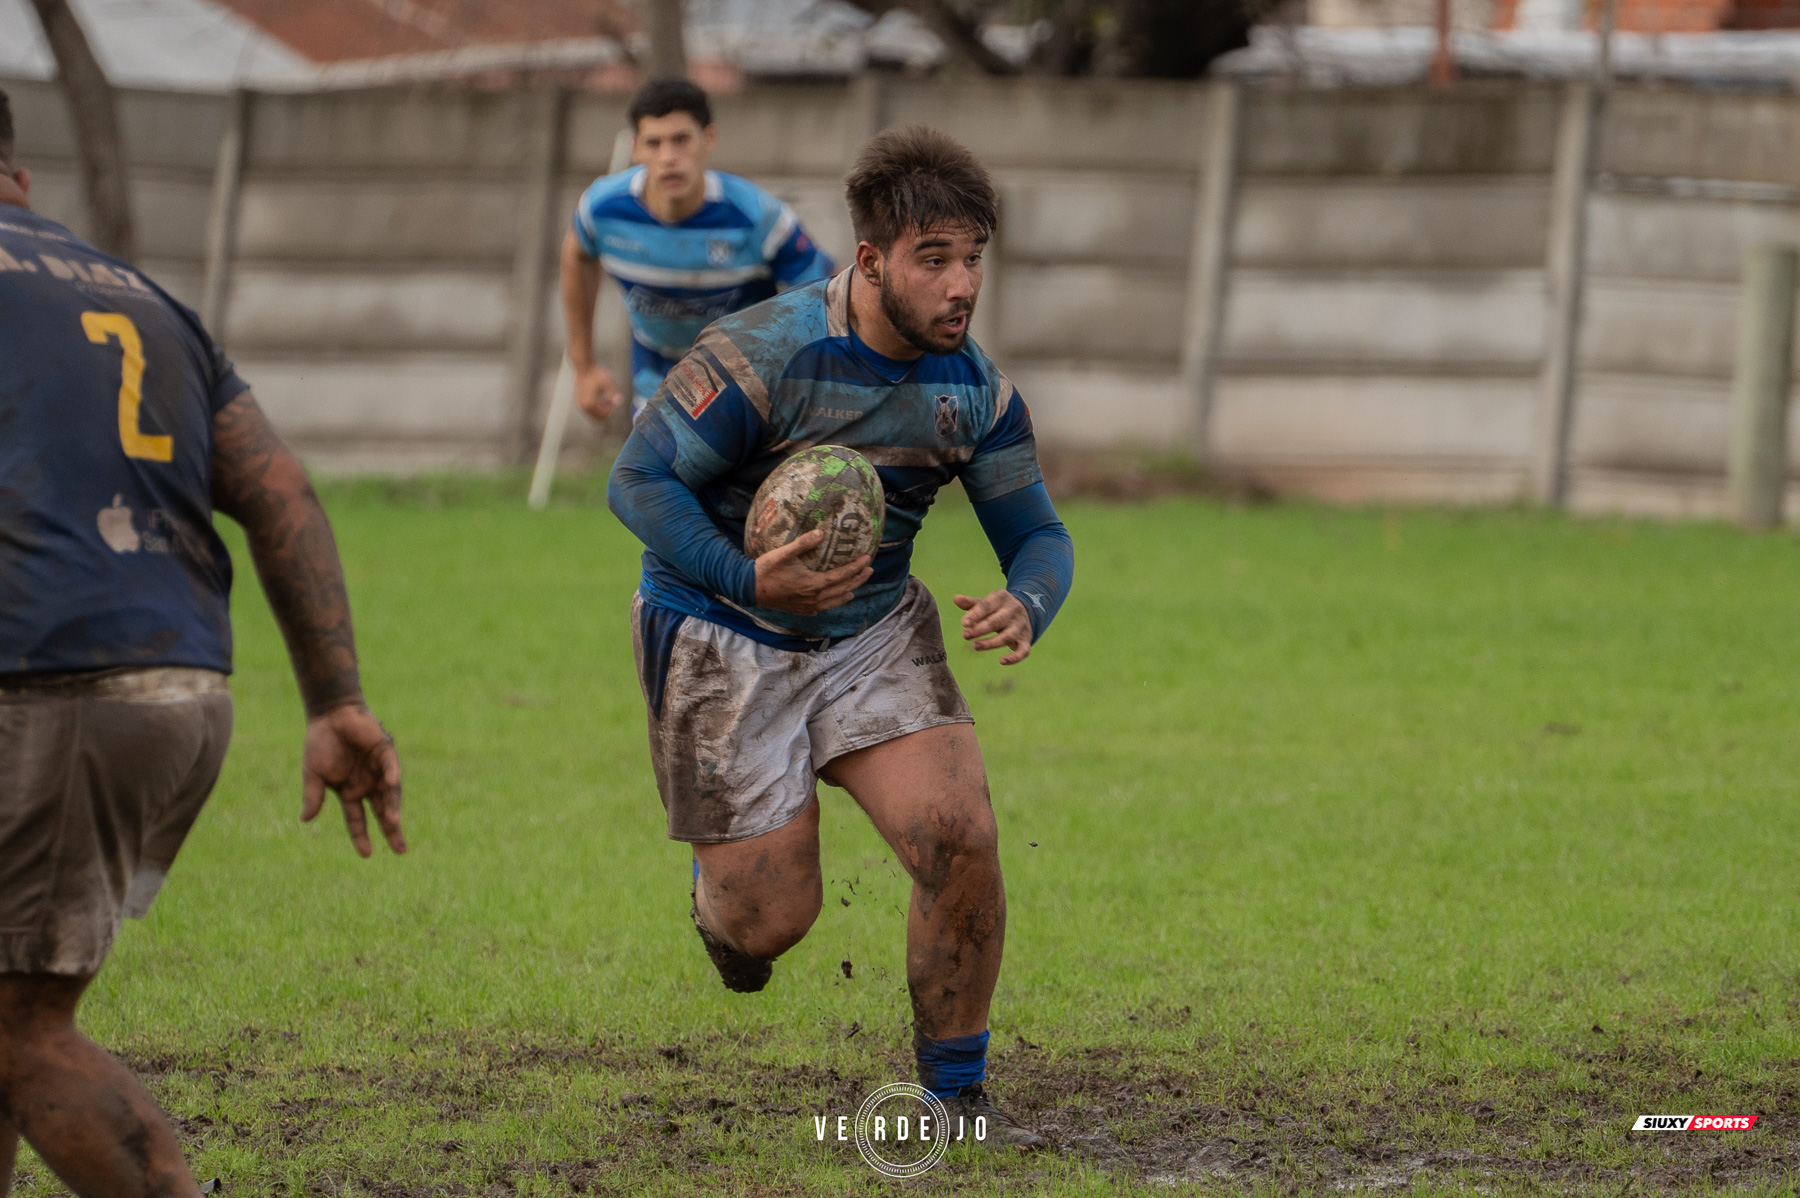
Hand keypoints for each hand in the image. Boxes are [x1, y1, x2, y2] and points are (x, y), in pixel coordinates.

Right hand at [302, 703, 404, 857]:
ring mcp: (378, 769)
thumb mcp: (313, 774)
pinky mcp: (385, 750)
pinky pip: (390, 765)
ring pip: (389, 793)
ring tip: (393, 822)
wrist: (330, 715)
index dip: (362, 836)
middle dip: (391, 830)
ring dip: (392, 806)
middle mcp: (368, 784)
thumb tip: (305, 820)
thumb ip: (313, 796)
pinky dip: (391, 774)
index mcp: (350, 792)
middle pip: (382, 812)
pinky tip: (391, 783)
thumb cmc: (321, 744)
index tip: (367, 854)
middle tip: (400, 850)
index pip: (358, 820)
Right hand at [574, 363, 623, 420]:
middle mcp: (583, 406)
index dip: (609, 409)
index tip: (611, 399)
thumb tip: (620, 402)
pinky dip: (594, 407)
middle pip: (597, 417)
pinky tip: (597, 397)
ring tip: (603, 398)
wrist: (583, 368)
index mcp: (590, 403)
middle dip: (604, 411)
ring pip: (592, 414)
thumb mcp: (607, 383)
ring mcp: (579, 404)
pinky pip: (588, 410)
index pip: (602, 415)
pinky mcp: (578, 401)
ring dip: (599, 409)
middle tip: (607, 399)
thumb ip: (613, 393)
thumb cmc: (595, 374)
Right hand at [754, 528, 871, 615]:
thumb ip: (804, 543)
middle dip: (857, 580)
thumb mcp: (785, 553)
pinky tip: (829, 602)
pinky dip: (828, 605)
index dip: (856, 568)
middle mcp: (813, 598)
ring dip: (846, 595)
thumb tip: (821, 532)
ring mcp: (806, 606)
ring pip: (832, 602)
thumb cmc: (767, 569)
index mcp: (813, 584)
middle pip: (842, 590)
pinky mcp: (798, 610)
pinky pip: (819, 609)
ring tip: (854, 591)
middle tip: (869, 571)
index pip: (841, 576)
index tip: (868, 559)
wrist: (749, 588)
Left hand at [954, 589, 1032, 664]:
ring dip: (991, 643)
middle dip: (981, 629)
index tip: (964, 623)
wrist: (1026, 610)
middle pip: (997, 621)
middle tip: (965, 635)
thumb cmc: (998, 608)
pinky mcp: (1026, 640)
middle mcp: (1013, 611)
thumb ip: (972, 603)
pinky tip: (1002, 662)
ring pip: (1008, 636)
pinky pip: (1024, 650)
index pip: (987, 605)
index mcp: (1002, 598)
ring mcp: (1021, 626)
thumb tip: (956, 599)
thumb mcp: (986, 602)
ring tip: (975, 646)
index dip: (976, 614)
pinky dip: (1015, 657)